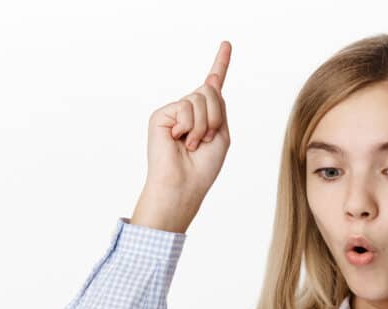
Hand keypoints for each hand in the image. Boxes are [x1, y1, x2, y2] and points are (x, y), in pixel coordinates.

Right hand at [133, 40, 232, 232]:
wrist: (183, 185)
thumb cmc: (203, 167)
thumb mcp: (220, 134)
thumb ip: (218, 106)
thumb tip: (210, 81)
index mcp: (204, 115)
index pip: (213, 85)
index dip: (220, 64)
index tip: (226, 44)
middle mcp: (188, 110)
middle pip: (211, 91)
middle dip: (216, 115)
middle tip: (206, 138)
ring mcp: (173, 112)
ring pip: (200, 98)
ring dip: (203, 124)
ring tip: (193, 143)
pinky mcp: (160, 115)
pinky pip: (185, 107)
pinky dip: (189, 126)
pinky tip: (179, 140)